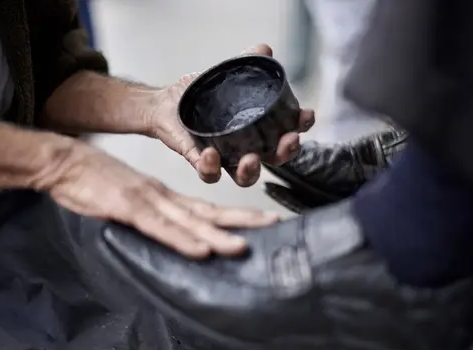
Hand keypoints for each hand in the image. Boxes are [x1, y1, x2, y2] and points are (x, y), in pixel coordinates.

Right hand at [48, 142, 278, 258]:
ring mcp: (146, 200)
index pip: (208, 208)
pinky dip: (180, 239)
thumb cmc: (95, 181)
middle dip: (243, 220)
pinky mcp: (126, 207)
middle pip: (209, 211)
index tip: (263, 221)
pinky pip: (158, 227)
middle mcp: (163, 197)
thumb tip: (173, 232)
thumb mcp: (130, 199)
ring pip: (188, 221)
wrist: (64, 161)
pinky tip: (199, 249)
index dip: (237, 215)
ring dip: (217, 234)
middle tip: (274, 225)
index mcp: (165, 197)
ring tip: (244, 245)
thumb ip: (152, 214)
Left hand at [149, 44, 315, 186]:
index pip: (286, 131)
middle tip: (288, 142)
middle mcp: (246, 147)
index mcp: (258, 128)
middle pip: (273, 160)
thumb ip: (245, 62)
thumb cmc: (200, 93)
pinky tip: (210, 154)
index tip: (305, 115)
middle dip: (285, 153)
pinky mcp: (200, 162)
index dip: (300, 126)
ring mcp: (225, 157)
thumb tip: (264, 49)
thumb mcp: (225, 74)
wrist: (166, 103)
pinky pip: (209, 173)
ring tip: (250, 160)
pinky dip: (210, 167)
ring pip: (244, 177)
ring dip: (251, 172)